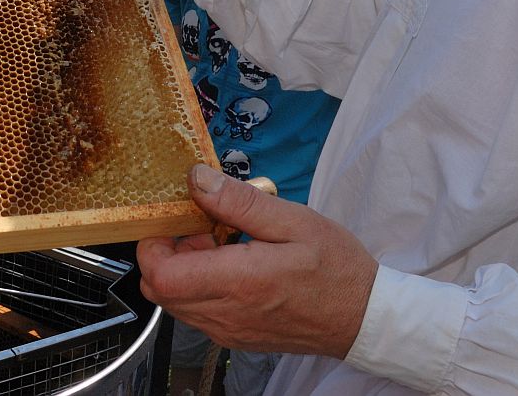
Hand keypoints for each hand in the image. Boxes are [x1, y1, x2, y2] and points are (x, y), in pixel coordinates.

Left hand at [138, 164, 376, 359]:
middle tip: (202, 226)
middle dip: (168, 252)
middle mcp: (226, 314)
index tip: (174, 218)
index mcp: (238, 283)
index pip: (160, 276)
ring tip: (222, 243)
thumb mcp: (292, 220)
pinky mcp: (235, 336)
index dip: (154, 244)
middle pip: (159, 289)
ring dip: (183, 269)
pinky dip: (199, 286)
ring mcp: (228, 330)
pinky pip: (197, 311)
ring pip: (175, 301)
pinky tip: (231, 264)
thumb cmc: (336, 269)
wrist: (363, 317)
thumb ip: (237, 202)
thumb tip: (196, 180)